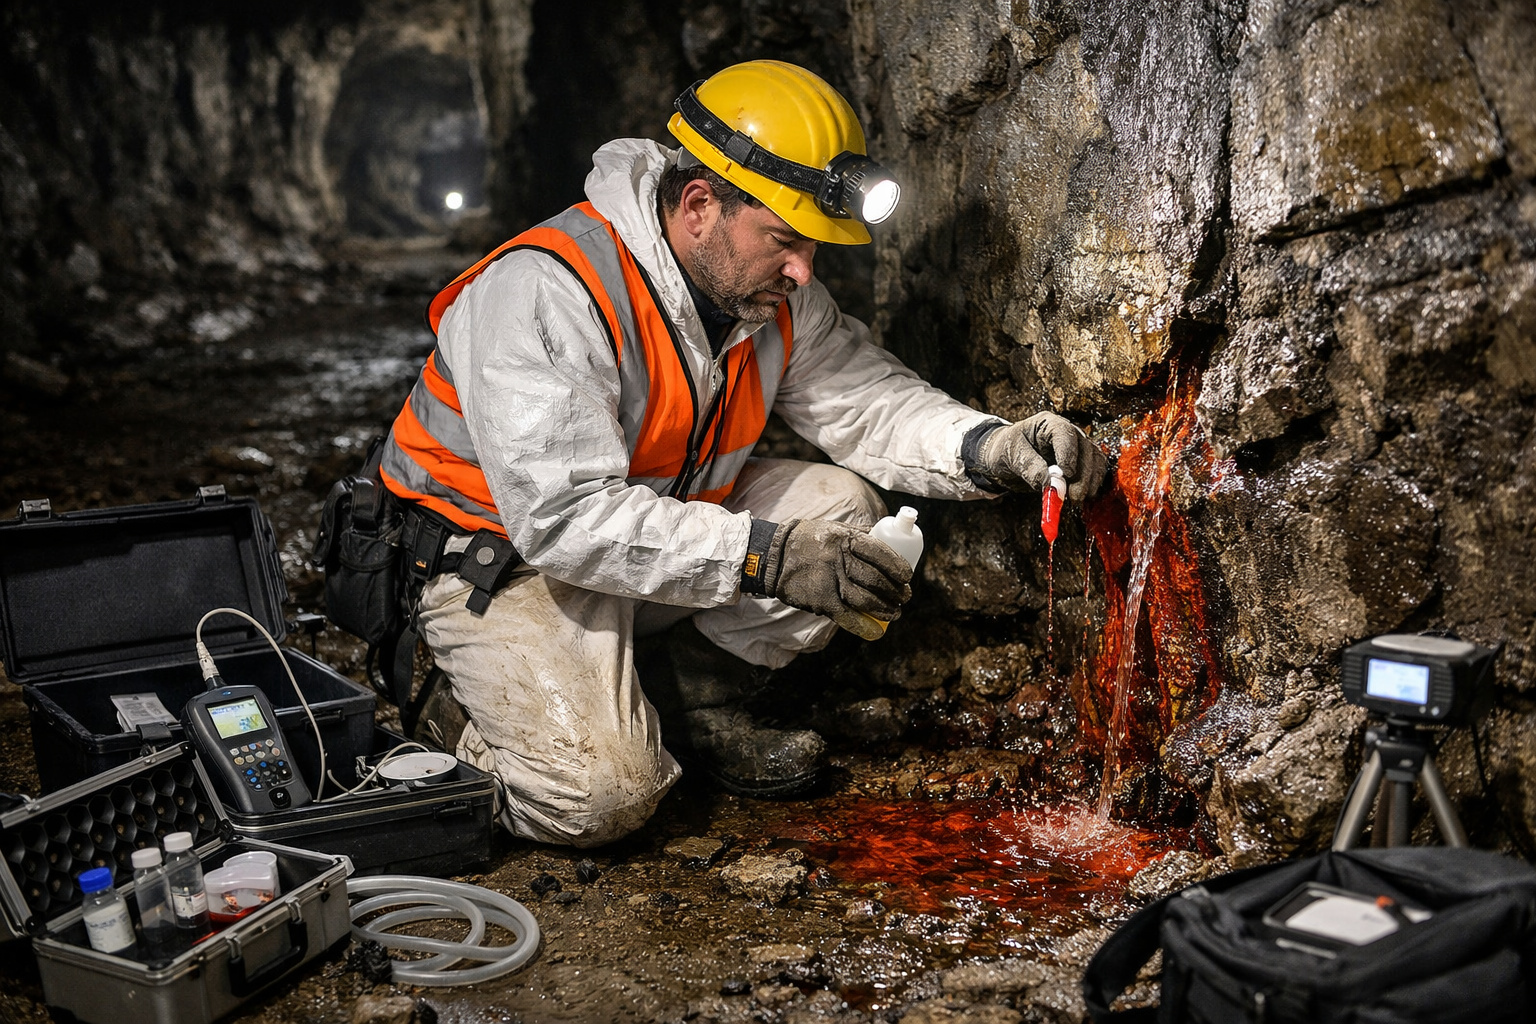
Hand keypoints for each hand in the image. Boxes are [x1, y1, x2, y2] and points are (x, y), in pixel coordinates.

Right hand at [761, 519, 912, 639]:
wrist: (774, 557)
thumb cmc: (808, 541)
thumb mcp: (834, 528)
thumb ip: (859, 535)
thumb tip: (888, 543)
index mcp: (845, 539)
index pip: (880, 553)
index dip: (898, 566)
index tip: (907, 576)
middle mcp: (838, 559)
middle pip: (876, 579)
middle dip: (896, 591)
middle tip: (905, 596)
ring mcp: (829, 581)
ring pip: (866, 600)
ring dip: (885, 609)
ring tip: (895, 612)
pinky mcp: (821, 600)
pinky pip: (847, 617)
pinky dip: (865, 626)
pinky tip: (877, 630)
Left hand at [977, 412, 1107, 498]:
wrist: (1005, 459)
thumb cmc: (1006, 450)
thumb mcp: (1012, 456)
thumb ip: (1031, 468)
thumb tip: (1052, 485)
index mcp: (1048, 424)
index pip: (1065, 433)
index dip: (1068, 454)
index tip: (1066, 474)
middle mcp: (1067, 433)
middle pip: (1086, 449)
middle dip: (1082, 475)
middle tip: (1074, 496)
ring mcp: (1077, 448)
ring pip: (1095, 461)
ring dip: (1090, 481)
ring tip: (1077, 499)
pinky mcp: (1081, 463)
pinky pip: (1095, 471)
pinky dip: (1093, 485)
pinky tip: (1083, 498)